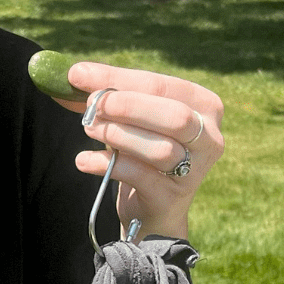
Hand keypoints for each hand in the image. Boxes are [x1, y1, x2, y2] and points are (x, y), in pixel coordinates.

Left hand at [57, 61, 223, 238]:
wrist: (150, 209)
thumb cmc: (141, 152)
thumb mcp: (130, 118)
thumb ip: (106, 95)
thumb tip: (74, 74)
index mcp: (204, 106)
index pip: (161, 85)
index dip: (119, 78)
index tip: (78, 74)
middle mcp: (209, 138)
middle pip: (175, 116)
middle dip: (129, 106)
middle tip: (91, 104)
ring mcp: (195, 171)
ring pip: (162, 149)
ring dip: (119, 135)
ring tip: (89, 128)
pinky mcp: (172, 199)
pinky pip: (141, 178)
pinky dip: (108, 165)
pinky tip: (84, 159)